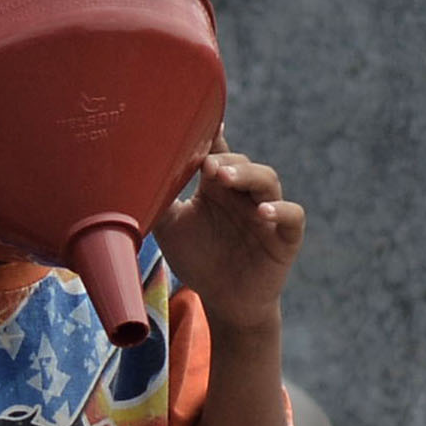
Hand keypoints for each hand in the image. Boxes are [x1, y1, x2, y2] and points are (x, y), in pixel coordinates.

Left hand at [155, 142, 306, 326]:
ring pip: (267, 180)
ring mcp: (267, 212)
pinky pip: (292, 215)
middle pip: (242, 163)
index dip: (211, 137)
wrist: (223, 302)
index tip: (200, 124)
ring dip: (248, 176)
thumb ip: (158, 200)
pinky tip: (262, 212)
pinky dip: (280, 210)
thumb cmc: (198, 259)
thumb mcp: (170, 228)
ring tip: (225, 178)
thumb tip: (134, 174)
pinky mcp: (285, 236)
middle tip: (206, 166)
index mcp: (217, 186)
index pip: (218, 153)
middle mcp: (244, 193)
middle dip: (225, 162)